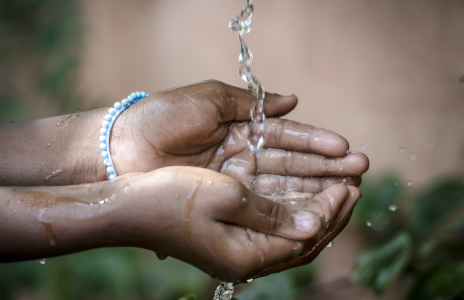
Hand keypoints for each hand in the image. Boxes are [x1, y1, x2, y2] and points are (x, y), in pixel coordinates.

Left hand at [111, 80, 367, 192]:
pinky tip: (313, 210)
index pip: (286, 137)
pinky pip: (260, 205)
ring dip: (315, 189)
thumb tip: (295, 99)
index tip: (346, 148)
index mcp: (240, 128)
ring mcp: (234, 181)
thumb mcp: (210, 99)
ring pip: (281, 186)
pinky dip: (287, 207)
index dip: (316, 143)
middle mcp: (242, 157)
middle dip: (325, 167)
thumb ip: (252, 102)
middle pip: (291, 164)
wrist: (122, 147)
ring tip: (348, 190)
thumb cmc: (164, 116)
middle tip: (360, 171)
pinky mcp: (223, 202)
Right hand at [112, 166, 360, 282]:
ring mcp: (235, 250)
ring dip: (314, 209)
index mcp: (245, 256)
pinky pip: (271, 228)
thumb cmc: (170, 198)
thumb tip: (312, 223)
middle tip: (353, 184)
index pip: (304, 237)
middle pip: (302, 241)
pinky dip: (291, 210)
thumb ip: (272, 213)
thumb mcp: (225, 197)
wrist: (127, 206)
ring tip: (337, 186)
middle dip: (331, 212)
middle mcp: (244, 259)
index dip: (331, 210)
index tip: (349, 184)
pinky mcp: (227, 237)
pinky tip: (301, 193)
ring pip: (289, 234)